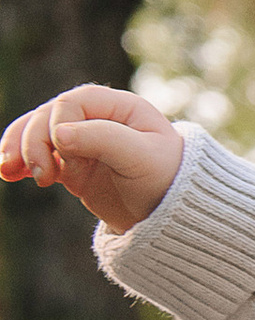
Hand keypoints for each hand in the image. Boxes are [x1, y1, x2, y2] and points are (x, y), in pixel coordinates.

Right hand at [0, 86, 184, 232]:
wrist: (174, 217)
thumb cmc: (167, 180)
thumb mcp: (142, 158)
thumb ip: (103, 139)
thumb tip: (57, 134)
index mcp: (118, 106)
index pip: (72, 103)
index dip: (61, 128)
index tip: (70, 160)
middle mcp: (97, 118)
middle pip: (48, 117)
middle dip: (34, 142)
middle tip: (40, 177)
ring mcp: (82, 141)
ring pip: (37, 134)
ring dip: (19, 149)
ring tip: (9, 171)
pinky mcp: (72, 164)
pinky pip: (39, 156)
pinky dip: (22, 162)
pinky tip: (8, 174)